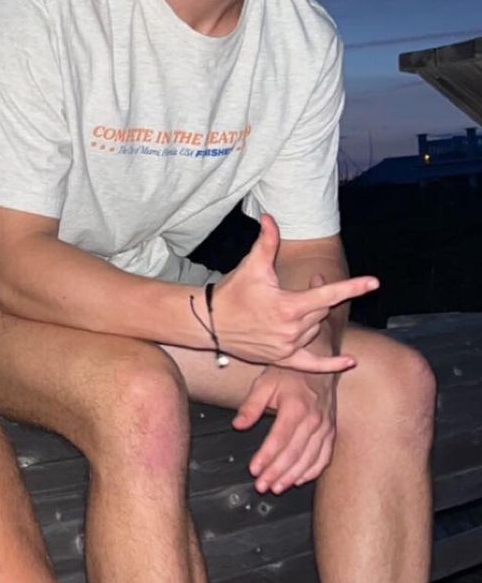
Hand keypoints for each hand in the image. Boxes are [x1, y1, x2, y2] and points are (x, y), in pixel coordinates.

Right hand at [212, 215, 375, 371]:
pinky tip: (350, 361)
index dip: (352, 287)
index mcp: (289, 306)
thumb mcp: (252, 266)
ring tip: (290, 310)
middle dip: (317, 298)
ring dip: (311, 319)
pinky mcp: (281, 359)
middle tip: (303, 287)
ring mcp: (287, 346)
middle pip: (321, 312)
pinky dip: (331, 364)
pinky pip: (312, 365)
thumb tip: (270, 217)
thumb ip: (266, 242)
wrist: (209, 322)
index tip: (374, 282)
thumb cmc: (232, 292)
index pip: (328, 295)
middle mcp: (292, 329)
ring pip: (315, 330)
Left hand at [234, 363, 337, 493]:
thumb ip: (251, 405)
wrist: (320, 365)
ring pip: (309, 459)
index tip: (254, 470)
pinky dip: (312, 471)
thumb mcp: (265, 383)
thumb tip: (238, 425)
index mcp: (296, 407)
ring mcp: (325, 427)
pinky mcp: (331, 432)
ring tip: (277, 487)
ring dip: (292, 476)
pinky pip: (324, 457)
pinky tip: (299, 480)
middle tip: (262, 486)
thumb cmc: (290, 375)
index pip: (279, 439)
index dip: (266, 457)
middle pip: (294, 453)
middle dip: (276, 473)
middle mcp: (313, 420)